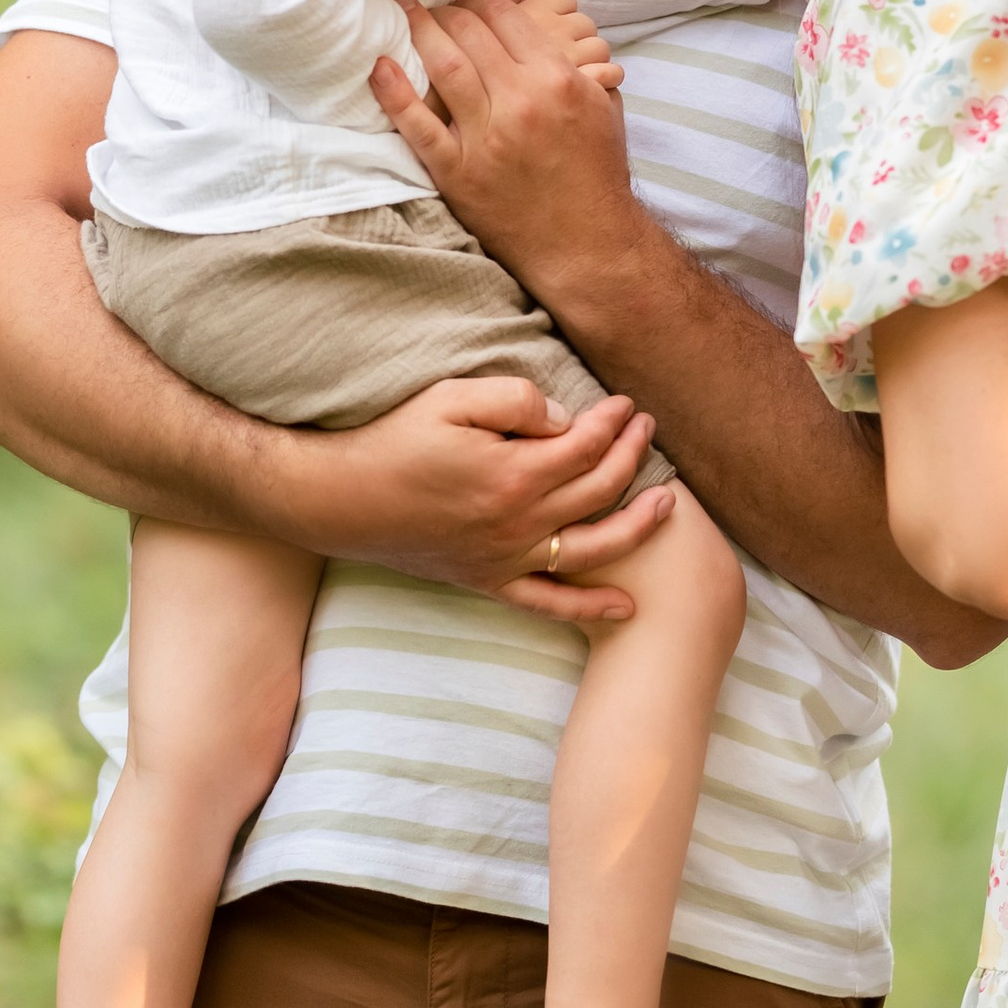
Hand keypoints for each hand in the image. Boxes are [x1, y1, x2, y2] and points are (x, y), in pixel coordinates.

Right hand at [291, 373, 671, 625]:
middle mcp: (520, 523)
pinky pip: (549, 603)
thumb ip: (516, 401)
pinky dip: (590, 609)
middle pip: (598, 490)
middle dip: (632, 455)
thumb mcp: (451, 398)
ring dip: (636, 525)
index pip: (587, 446)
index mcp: (515, 473)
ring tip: (668, 504)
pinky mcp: (488, 581)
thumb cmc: (392, 441)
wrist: (340, 500)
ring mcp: (506, 558)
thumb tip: (565, 421)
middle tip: (647, 428)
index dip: (613, 421)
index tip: (624, 404)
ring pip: (592, 548)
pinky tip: (628, 608)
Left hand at [371, 0, 638, 292]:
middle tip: (432, 4)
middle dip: (447, 10)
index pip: (506, 17)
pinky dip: (393, 94)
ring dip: (419, 31)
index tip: (471, 0)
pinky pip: (418, 126)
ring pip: (444, 66)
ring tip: (402, 12)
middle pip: (470, 32)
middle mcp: (520, 102)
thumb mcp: (603, 108)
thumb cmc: (596, 174)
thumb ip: (578, 65)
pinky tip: (378, 67)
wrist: (586, 243)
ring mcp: (486, 138)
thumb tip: (548, 32)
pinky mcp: (459, 171)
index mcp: (557, 79)